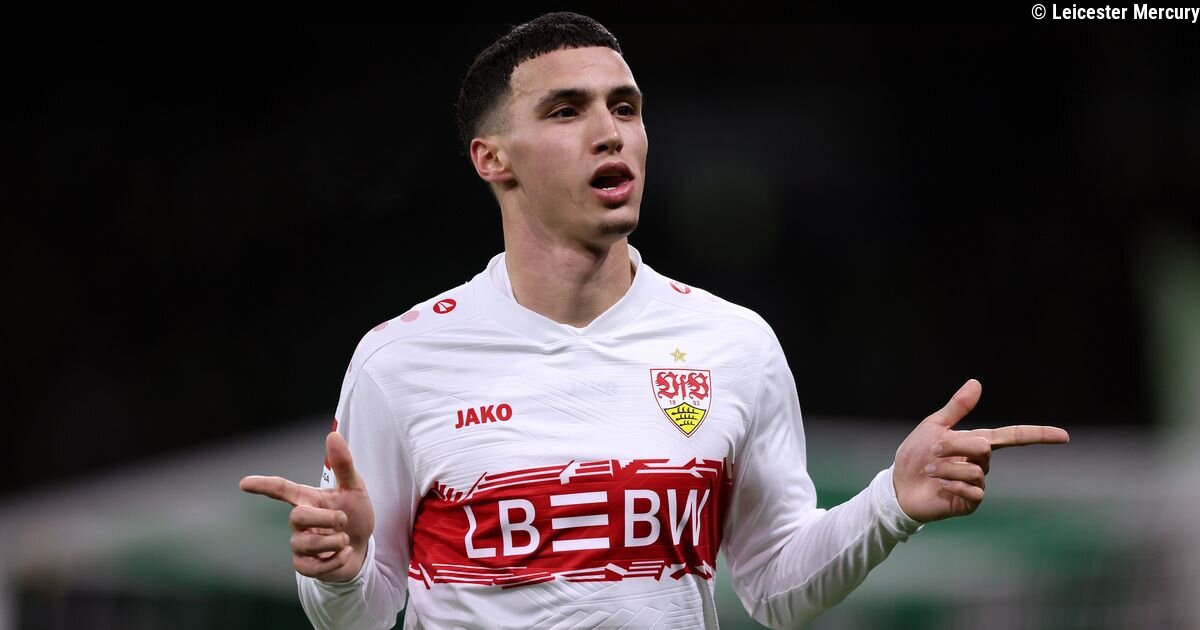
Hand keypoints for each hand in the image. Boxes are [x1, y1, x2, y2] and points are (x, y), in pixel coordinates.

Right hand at [240, 431, 374, 580]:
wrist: (363, 547)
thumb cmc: (355, 515)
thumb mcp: (354, 488)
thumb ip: (343, 464)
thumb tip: (333, 435)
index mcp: (307, 499)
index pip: (280, 489)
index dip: (263, 485)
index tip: (244, 483)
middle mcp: (299, 521)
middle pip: (297, 516)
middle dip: (325, 518)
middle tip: (344, 520)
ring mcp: (299, 544)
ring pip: (305, 543)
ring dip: (333, 540)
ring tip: (345, 538)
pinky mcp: (304, 565)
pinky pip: (310, 567)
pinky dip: (334, 559)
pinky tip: (345, 552)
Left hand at [893, 379, 1068, 521]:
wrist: (898, 485)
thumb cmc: (915, 455)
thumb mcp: (934, 426)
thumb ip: (957, 407)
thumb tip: (977, 382)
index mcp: (977, 443)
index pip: (1014, 437)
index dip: (1039, 435)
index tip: (1064, 436)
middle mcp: (981, 463)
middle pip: (984, 448)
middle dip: (953, 447)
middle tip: (931, 451)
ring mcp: (978, 484)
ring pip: (975, 470)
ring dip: (947, 467)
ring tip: (930, 470)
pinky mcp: (970, 502)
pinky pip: (973, 491)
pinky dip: (952, 485)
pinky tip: (939, 487)